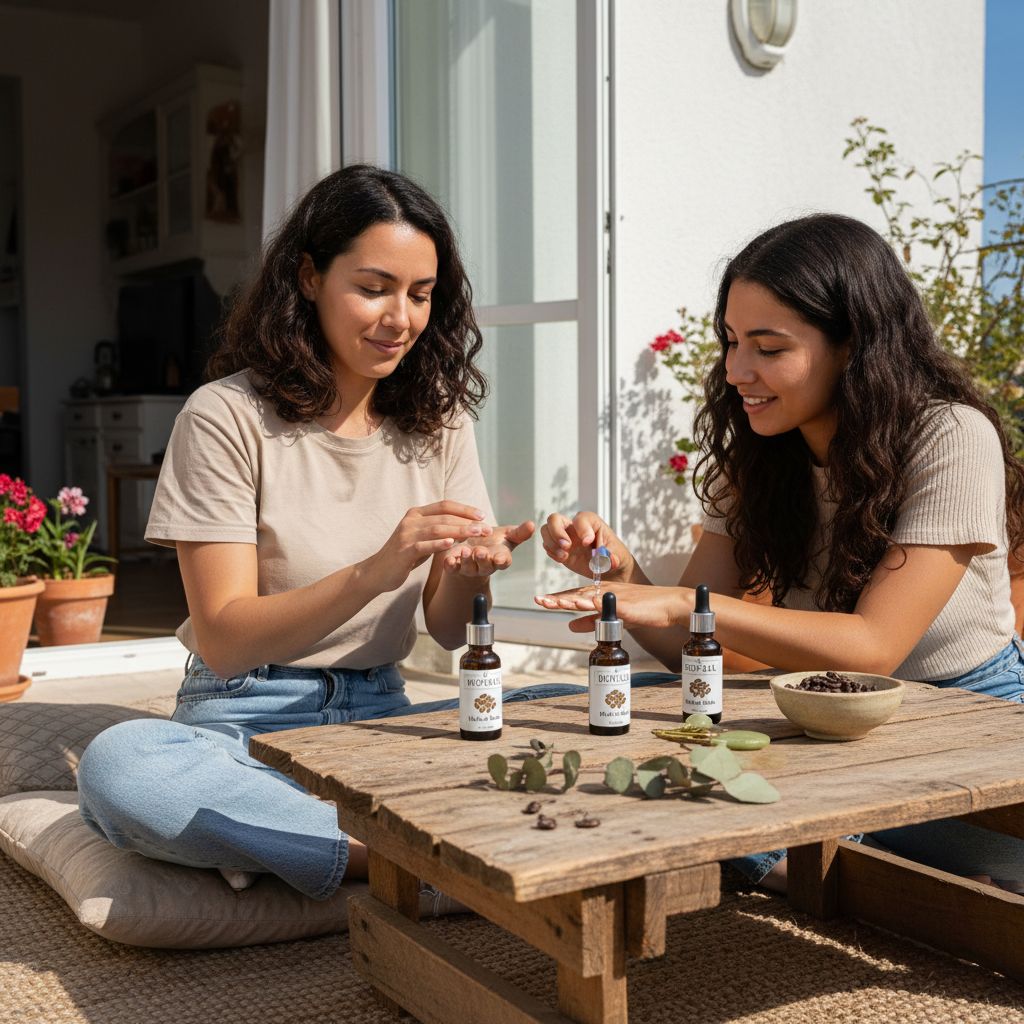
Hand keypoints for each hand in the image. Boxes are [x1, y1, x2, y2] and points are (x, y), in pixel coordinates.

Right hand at [368, 501, 490, 591]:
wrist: (378, 571)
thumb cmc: (404, 555)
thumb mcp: (423, 539)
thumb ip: (440, 531)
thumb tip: (464, 527)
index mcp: (417, 514)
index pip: (445, 505)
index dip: (465, 509)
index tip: (482, 515)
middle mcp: (411, 520)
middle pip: (444, 516)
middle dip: (467, 522)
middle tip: (485, 529)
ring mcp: (406, 534)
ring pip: (437, 529)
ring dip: (459, 531)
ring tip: (476, 534)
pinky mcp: (404, 550)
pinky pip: (424, 545)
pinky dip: (438, 544)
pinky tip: (451, 544)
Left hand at [442, 520, 534, 577]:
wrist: (471, 548)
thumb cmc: (492, 542)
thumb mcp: (507, 536)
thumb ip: (520, 532)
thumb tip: (533, 524)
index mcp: (500, 558)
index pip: (503, 562)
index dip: (502, 560)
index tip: (500, 558)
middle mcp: (485, 565)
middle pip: (485, 566)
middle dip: (482, 559)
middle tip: (480, 551)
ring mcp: (470, 568)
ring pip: (468, 567)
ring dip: (466, 560)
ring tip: (464, 550)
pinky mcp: (455, 567)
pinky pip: (452, 569)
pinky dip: (450, 564)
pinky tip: (449, 558)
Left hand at [534, 581, 688, 632]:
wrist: (668, 605)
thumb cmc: (642, 610)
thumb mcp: (612, 617)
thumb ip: (591, 621)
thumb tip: (569, 625)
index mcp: (601, 594)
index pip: (575, 595)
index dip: (558, 598)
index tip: (539, 600)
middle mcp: (606, 591)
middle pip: (578, 594)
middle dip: (559, 598)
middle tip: (539, 600)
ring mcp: (617, 597)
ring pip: (591, 597)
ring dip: (573, 599)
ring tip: (556, 602)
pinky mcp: (629, 605)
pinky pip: (611, 604)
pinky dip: (599, 603)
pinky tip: (588, 602)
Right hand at [540, 512, 633, 580]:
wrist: (608, 567)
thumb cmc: (614, 555)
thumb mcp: (618, 556)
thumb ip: (612, 557)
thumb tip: (610, 560)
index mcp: (590, 522)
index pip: (581, 519)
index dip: (582, 529)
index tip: (587, 542)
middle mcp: (574, 527)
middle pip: (554, 519)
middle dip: (557, 532)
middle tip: (567, 547)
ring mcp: (564, 537)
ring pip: (546, 530)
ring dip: (551, 543)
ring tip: (564, 556)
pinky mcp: (559, 549)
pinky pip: (547, 546)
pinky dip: (552, 553)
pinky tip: (563, 559)